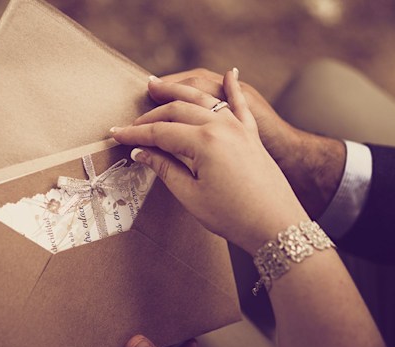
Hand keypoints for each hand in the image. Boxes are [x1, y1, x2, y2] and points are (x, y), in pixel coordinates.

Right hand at [112, 70, 308, 252]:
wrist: (278, 226)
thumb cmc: (234, 217)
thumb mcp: (191, 196)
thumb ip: (165, 169)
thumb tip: (141, 153)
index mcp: (204, 142)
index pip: (160, 132)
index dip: (135, 134)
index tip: (116, 135)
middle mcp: (221, 127)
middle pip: (177, 110)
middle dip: (151, 114)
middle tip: (132, 124)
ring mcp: (239, 127)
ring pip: (203, 99)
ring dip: (179, 90)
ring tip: (158, 84)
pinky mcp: (251, 134)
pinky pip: (240, 104)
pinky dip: (233, 87)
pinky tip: (230, 72)